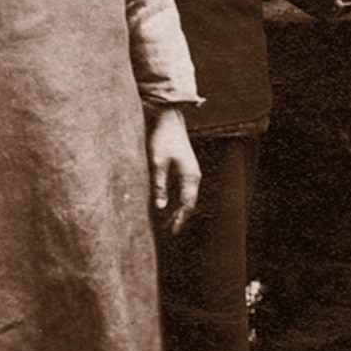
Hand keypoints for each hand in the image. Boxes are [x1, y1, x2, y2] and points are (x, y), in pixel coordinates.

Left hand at [149, 108, 201, 236]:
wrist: (167, 117)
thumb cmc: (162, 139)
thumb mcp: (157, 163)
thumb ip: (159, 185)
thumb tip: (160, 207)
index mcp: (190, 177)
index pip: (188, 205)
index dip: (180, 220)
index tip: (173, 232)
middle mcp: (193, 176)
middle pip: (189, 203)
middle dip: (180, 218)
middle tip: (170, 232)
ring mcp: (190, 171)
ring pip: (186, 196)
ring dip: (178, 210)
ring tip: (168, 222)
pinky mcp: (184, 166)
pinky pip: (183, 188)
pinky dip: (177, 199)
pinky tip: (167, 203)